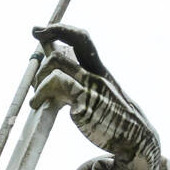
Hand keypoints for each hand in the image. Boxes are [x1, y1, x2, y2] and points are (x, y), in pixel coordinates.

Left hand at [29, 23, 161, 169]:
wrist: (134, 139)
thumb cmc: (112, 119)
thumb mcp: (95, 95)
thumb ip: (76, 81)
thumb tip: (52, 70)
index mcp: (100, 70)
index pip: (82, 40)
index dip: (60, 30)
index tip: (38, 30)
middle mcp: (97, 74)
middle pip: (67, 48)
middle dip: (45, 52)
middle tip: (35, 66)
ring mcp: (91, 88)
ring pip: (57, 64)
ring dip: (39, 79)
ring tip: (34, 98)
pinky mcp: (85, 104)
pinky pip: (57, 86)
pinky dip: (41, 92)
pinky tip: (37, 104)